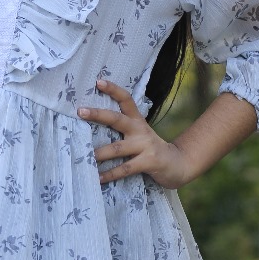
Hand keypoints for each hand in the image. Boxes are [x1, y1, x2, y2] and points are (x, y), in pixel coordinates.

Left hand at [77, 77, 191, 188]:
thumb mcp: (139, 134)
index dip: (113, 89)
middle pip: (117, 119)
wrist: (179, 164)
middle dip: (98, 115)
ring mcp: (145, 146)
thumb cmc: (150, 149)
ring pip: (117, 148)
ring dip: (100, 153)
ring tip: (84, 156)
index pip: (126, 99)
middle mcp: (140, 130)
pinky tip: (99, 178)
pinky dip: (110, 174)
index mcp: (137, 121)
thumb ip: (122, 130)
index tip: (98, 81)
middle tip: (80, 111)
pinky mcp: (148, 162)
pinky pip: (125, 169)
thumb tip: (90, 129)